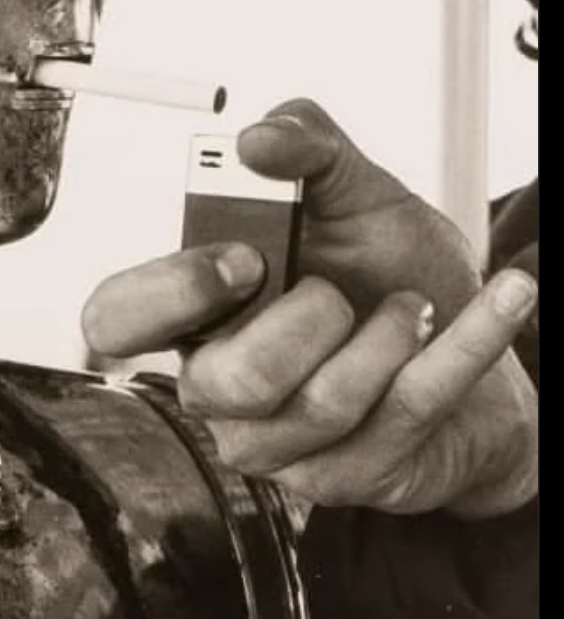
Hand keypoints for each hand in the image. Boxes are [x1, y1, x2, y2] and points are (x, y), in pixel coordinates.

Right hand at [82, 100, 537, 519]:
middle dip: (302, 324)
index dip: (169, 292)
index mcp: (194, 311)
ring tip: (417, 304)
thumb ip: (306, 145)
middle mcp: (220, 386)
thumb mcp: (351, 188)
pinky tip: (502, 300)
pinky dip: (465, 344)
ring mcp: (281, 445)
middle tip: (337, 292)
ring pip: (324, 403)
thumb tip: (258, 140)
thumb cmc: (385, 266)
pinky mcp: (351, 477)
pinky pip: (407, 412)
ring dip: (392, 335)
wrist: (463, 332)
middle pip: (227, 382)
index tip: (244, 257)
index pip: (115, 321)